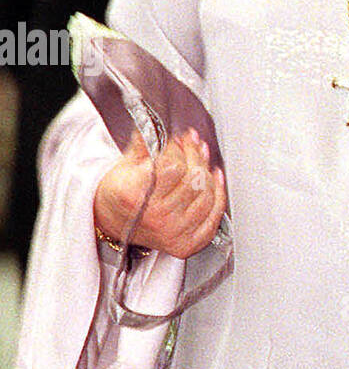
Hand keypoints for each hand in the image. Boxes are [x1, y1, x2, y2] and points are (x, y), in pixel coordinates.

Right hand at [93, 128, 225, 259]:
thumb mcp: (126, 162)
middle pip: (194, 179)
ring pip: (206, 195)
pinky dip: (218, 196)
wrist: (110, 220)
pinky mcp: (184, 245)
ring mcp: (171, 233)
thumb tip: (163, 124)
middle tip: (192, 144)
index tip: (178, 141)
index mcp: (136, 196)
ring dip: (208, 172)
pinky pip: (213, 219)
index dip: (179, 149)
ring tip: (202, 158)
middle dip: (195, 155)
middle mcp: (155, 218)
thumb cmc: (120, 191)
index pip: (174, 166)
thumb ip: (147, 142)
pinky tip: (214, 180)